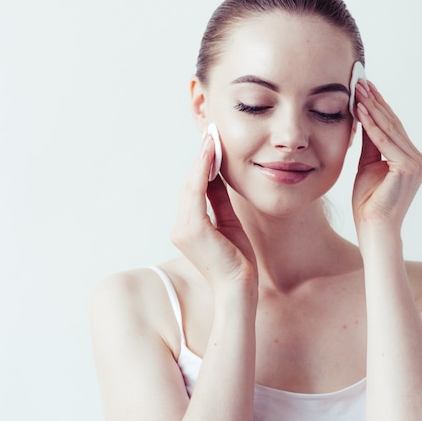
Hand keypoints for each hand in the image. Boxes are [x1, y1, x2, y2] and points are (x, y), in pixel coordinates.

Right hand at [170, 132, 256, 293]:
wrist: (240, 287)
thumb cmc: (238, 260)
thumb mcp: (229, 223)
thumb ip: (219, 200)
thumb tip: (217, 175)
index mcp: (188, 227)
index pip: (194, 189)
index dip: (203, 166)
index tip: (213, 144)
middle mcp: (181, 227)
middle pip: (191, 184)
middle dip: (202, 157)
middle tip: (212, 133)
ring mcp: (184, 228)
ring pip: (192, 184)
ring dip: (203, 159)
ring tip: (212, 138)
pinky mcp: (193, 229)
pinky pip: (197, 192)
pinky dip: (204, 171)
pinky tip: (212, 154)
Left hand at [352, 81, 421, 233]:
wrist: (373, 227)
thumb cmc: (369, 202)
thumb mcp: (368, 165)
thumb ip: (370, 143)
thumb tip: (364, 116)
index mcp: (411, 159)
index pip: (393, 127)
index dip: (379, 106)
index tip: (365, 88)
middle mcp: (418, 159)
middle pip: (393, 124)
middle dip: (376, 102)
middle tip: (361, 81)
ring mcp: (416, 163)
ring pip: (390, 130)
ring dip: (372, 108)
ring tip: (359, 90)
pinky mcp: (408, 167)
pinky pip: (385, 142)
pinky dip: (371, 125)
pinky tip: (360, 110)